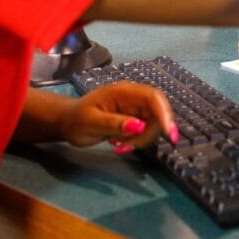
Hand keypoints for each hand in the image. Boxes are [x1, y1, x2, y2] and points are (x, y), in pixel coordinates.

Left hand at [59, 81, 176, 153]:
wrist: (68, 122)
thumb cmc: (76, 120)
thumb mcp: (92, 123)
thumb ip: (115, 124)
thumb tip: (139, 126)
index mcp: (123, 91)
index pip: (152, 97)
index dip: (165, 113)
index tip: (169, 133)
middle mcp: (133, 97)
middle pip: (157, 112)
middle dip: (148, 133)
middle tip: (128, 147)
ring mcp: (134, 107)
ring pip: (153, 124)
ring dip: (140, 139)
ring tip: (118, 145)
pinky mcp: (135, 118)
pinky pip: (146, 130)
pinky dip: (136, 141)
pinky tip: (120, 144)